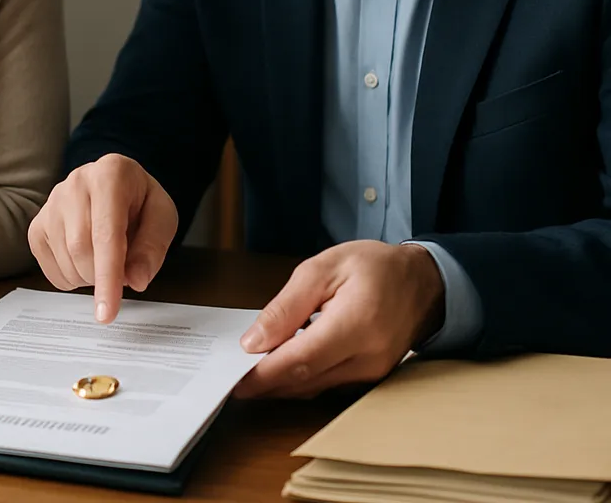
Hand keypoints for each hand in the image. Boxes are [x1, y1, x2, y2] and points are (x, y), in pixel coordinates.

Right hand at [28, 155, 177, 323]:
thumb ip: (153, 248)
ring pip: (65, 260)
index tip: (107, 313)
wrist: (117, 186)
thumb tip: (135, 280)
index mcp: (111, 174)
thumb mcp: (162, 217)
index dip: (108, 277)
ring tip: (106, 258)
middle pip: (81, 250)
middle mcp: (76, 182)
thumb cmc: (140, 202)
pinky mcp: (38, 223)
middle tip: (123, 272)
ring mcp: (52, 202)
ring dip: (89, 277)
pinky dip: (71, 278)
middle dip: (103, 277)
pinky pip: (48, 268)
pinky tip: (86, 261)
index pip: (106, 234)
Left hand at [234, 241, 444, 398]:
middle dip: (265, 382)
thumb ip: (287, 306)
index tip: (235, 379)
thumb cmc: (374, 267)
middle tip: (233, 377)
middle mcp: (368, 357)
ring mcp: (372, 373)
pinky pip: (328, 384)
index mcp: (356, 323)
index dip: (264, 373)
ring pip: (315, 388)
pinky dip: (302, 378)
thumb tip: (255, 340)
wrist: (423, 282)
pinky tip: (281, 366)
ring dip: (281, 383)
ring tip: (250, 371)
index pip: (301, 360)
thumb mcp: (323, 268)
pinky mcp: (371, 378)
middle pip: (305, 380)